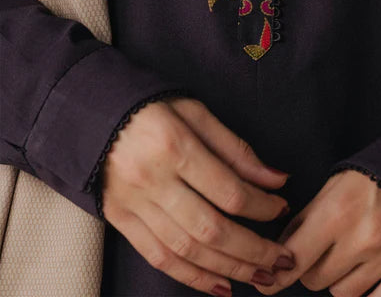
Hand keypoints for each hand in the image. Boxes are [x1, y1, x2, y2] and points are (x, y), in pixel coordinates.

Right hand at [101, 96, 295, 295]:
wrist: (92, 113)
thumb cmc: (152, 107)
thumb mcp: (196, 112)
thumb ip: (236, 149)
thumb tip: (277, 180)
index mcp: (175, 146)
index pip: (228, 190)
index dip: (262, 206)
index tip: (282, 209)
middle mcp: (153, 180)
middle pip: (210, 229)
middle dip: (252, 250)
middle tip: (283, 260)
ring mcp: (134, 204)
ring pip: (187, 250)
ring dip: (229, 270)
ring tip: (260, 278)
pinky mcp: (120, 220)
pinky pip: (159, 257)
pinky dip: (192, 277)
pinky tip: (220, 286)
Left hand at [251, 170, 380, 296]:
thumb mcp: (339, 181)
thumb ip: (310, 216)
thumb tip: (282, 249)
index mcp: (338, 210)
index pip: (294, 256)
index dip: (276, 271)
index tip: (266, 280)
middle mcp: (362, 238)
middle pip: (314, 279)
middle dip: (312, 267)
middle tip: (323, 249)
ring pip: (342, 294)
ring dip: (340, 280)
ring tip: (352, 254)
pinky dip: (368, 295)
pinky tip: (369, 278)